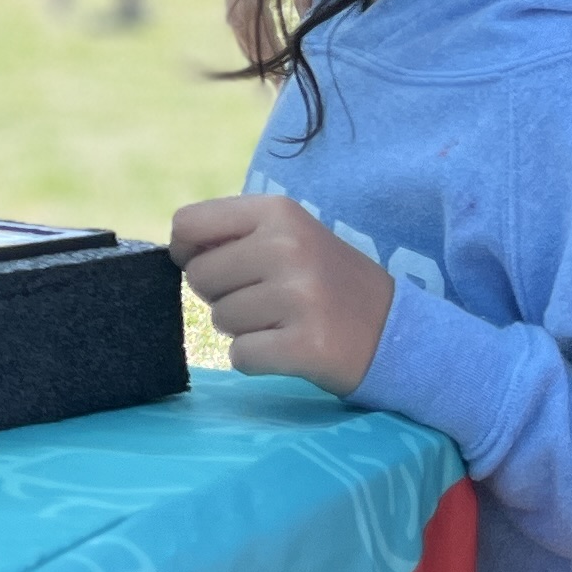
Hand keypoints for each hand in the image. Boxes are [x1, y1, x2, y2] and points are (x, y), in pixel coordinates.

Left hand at [171, 194, 393, 393]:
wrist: (397, 331)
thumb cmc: (327, 281)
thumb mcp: (289, 236)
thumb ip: (233, 235)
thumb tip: (175, 250)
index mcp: (279, 212)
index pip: (188, 224)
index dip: (188, 251)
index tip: (216, 265)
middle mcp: (288, 247)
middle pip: (199, 277)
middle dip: (222, 295)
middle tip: (268, 299)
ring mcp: (299, 296)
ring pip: (219, 319)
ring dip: (245, 328)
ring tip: (286, 320)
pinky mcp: (306, 344)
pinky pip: (240, 355)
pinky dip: (257, 359)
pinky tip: (290, 347)